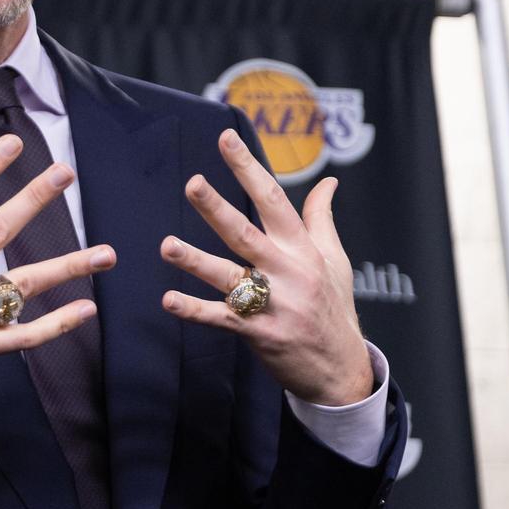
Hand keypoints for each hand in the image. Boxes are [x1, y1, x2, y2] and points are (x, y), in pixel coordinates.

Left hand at [160, 128, 371, 405]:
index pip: (273, 199)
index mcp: (302, 248)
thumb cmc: (333, 307)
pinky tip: (168, 300)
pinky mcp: (258, 333)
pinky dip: (194, 310)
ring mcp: (273, 303)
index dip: (248, 168)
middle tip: (192, 183)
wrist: (341, 369)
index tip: (226, 139)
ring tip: (167, 245)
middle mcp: (287, 271)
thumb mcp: (335, 260)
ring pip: (228, 276)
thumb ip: (320, 219)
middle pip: (245, 233)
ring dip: (195, 261)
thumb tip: (328, 181)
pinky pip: (220, 318)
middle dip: (217, 208)